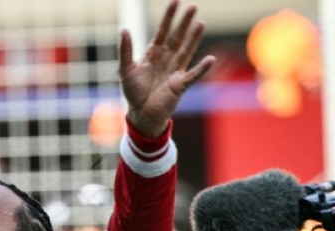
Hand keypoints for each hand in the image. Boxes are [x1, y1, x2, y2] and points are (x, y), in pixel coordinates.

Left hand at [119, 1, 214, 137]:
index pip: (163, 31)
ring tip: (201, 23)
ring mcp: (175, 71)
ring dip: (194, 38)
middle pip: (177, 37)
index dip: (169, 17)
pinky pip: (192, 75)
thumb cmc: (133, 92)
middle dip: (184, 23)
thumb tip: (124, 29)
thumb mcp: (125, 69)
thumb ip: (126, 50)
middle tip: (193, 7)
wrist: (140, 114)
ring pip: (186, 51)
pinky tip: (210, 59)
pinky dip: (201, 68)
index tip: (176, 1)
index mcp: (153, 54)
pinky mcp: (180, 85)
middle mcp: (167, 59)